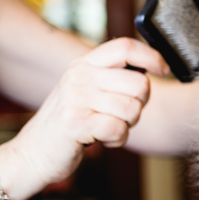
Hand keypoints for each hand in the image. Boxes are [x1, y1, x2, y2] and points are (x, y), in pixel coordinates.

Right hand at [5, 38, 169, 190]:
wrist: (34, 152)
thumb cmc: (72, 122)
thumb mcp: (88, 90)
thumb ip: (114, 76)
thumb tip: (153, 67)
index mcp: (84, 63)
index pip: (126, 47)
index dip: (152, 56)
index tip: (164, 70)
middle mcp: (79, 75)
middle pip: (139, 83)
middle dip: (140, 104)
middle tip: (121, 115)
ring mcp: (75, 98)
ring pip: (133, 109)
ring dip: (128, 125)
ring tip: (107, 126)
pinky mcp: (76, 122)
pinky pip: (119, 129)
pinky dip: (118, 140)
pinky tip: (102, 139)